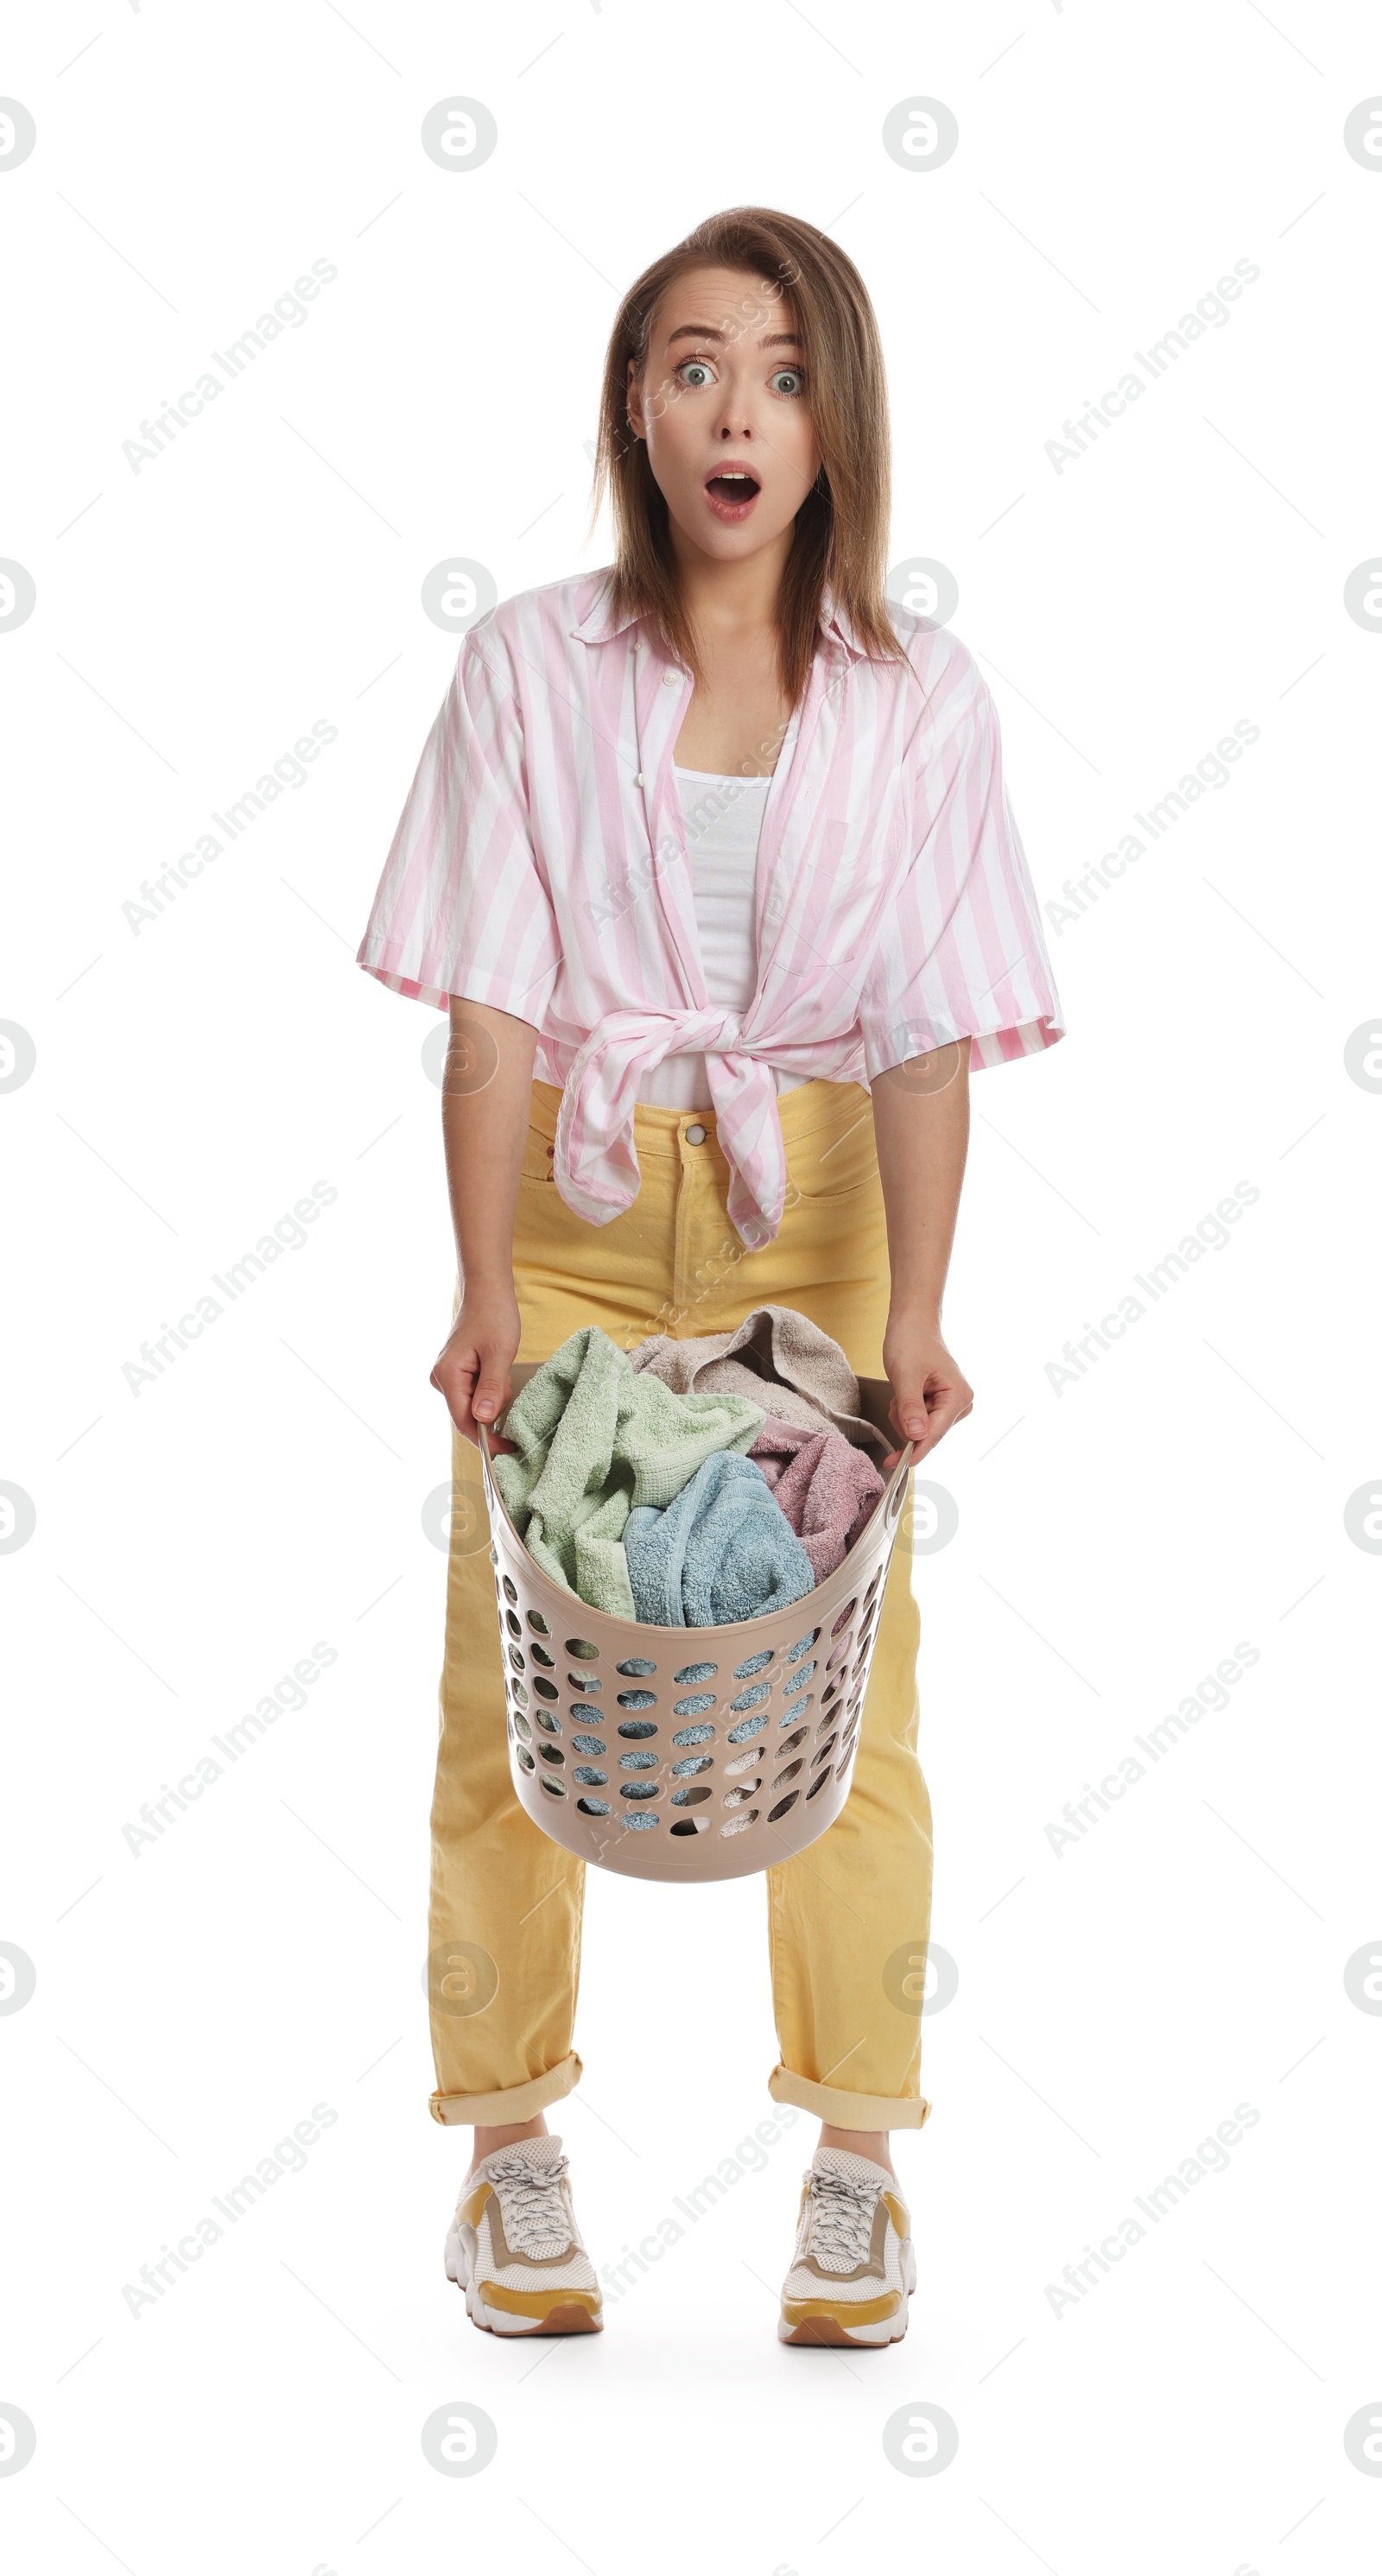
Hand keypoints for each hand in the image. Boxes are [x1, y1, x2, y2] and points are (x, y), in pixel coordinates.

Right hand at [430, 1289, 521, 1447]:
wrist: (487, 1293)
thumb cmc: (493, 1316)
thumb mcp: (499, 1354)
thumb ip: (492, 1388)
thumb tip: (483, 1419)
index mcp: (448, 1375)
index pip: (463, 1420)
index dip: (485, 1438)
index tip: (508, 1448)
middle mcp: (442, 1379)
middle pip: (469, 1414)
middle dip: (492, 1408)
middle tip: (506, 1381)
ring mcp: (447, 1376)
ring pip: (474, 1405)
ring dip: (493, 1396)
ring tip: (501, 1368)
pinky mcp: (456, 1373)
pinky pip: (474, 1393)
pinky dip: (490, 1388)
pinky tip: (496, 1369)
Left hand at [880, 1314, 972, 1467]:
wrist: (912, 1324)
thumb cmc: (912, 1341)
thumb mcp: (906, 1375)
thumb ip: (911, 1407)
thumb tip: (916, 1435)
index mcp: (958, 1397)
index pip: (934, 1434)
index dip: (913, 1451)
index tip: (895, 1464)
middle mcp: (960, 1404)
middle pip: (926, 1434)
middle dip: (906, 1421)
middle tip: (899, 1395)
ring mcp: (951, 1405)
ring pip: (919, 1429)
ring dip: (904, 1414)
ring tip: (903, 1389)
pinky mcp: (940, 1404)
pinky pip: (918, 1420)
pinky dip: (906, 1410)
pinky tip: (906, 1391)